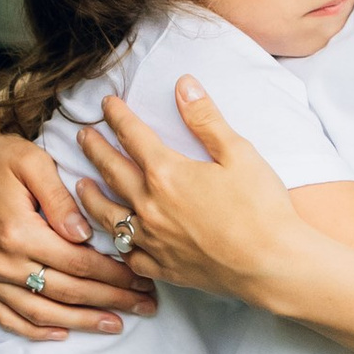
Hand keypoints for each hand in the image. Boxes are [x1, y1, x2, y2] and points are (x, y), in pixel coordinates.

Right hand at [0, 112, 153, 343]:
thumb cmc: (0, 158)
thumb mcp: (33, 163)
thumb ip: (61, 200)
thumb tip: (84, 235)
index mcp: (18, 232)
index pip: (77, 263)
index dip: (114, 275)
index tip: (142, 280)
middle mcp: (1, 261)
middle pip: (66, 292)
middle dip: (110, 301)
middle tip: (144, 306)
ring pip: (40, 312)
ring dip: (81, 323)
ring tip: (115, 324)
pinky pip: (7, 317)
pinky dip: (35, 330)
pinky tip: (62, 333)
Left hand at [75, 82, 310, 308]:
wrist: (272, 265)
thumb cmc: (261, 208)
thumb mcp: (239, 153)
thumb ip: (206, 119)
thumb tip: (184, 86)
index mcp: (167, 173)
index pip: (132, 136)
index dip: (118, 116)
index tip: (106, 103)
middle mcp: (150, 206)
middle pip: (112, 171)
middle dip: (95, 149)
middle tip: (82, 135)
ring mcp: (152, 240)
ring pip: (108, 215)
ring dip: (91, 196)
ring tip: (82, 185)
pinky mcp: (162, 267)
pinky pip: (127, 254)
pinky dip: (114, 243)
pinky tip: (113, 237)